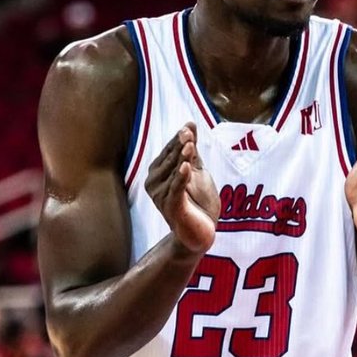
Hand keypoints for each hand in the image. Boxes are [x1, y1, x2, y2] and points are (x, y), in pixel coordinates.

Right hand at [146, 124, 219, 253]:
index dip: (180, 139)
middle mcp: (154, 182)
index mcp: (159, 171)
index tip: (188, 127)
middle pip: (170, 159)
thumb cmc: (198, 202)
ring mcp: (161, 195)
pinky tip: (185, 168)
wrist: (201, 232)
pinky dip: (180, 179)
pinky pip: (176, 190)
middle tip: (188, 134)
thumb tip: (189, 124)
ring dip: (182, 159)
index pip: (170, 150)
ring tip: (189, 146)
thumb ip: (192, 150)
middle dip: (180, 146)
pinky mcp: (171, 207)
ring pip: (173, 172)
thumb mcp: (197, 171)